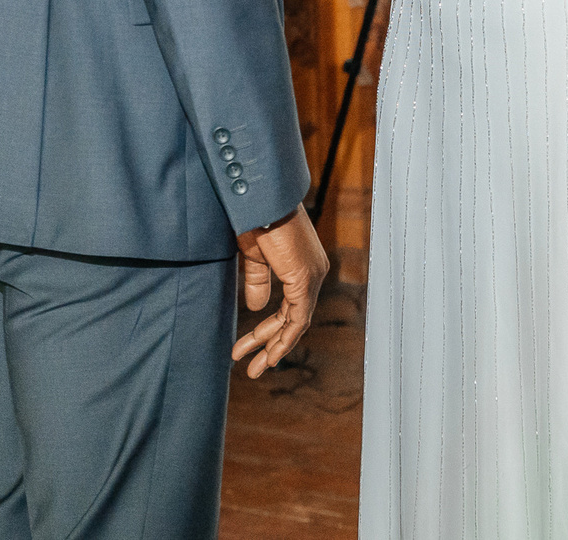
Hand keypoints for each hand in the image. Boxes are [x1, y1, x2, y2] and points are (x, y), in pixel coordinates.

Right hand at [231, 209, 328, 377]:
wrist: (259, 198)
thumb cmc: (255, 217)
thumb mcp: (254, 256)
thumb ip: (258, 281)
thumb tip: (258, 307)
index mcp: (304, 266)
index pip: (291, 308)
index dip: (271, 330)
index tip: (253, 347)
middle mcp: (314, 272)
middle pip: (295, 319)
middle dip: (271, 345)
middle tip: (253, 367)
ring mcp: (312, 276)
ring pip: (297, 323)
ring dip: (274, 347)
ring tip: (254, 369)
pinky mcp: (304, 278)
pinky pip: (298, 318)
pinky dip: (284, 338)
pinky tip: (269, 354)